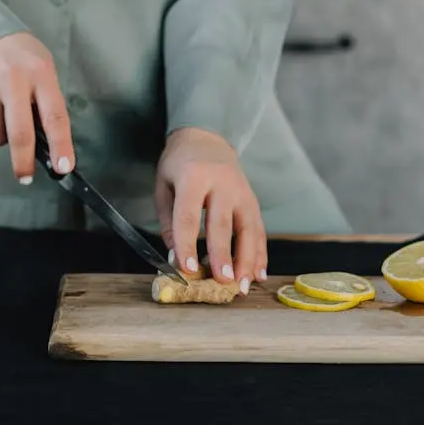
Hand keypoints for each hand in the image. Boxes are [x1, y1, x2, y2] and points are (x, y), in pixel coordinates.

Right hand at [0, 32, 74, 181]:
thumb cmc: (22, 61)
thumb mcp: (42, 72)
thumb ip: (47, 104)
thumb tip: (52, 149)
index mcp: (41, 73)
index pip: (54, 116)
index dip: (60, 145)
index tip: (64, 168)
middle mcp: (13, 78)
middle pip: (20, 133)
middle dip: (23, 162)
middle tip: (25, 177)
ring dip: (1, 138)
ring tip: (4, 116)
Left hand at [154, 128, 266, 294]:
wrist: (206, 138)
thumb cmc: (179, 165)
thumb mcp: (164, 186)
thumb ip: (169, 221)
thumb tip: (175, 257)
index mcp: (193, 177)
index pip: (189, 216)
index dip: (187, 244)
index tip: (188, 269)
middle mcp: (221, 183)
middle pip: (223, 224)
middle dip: (223, 255)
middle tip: (222, 282)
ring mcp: (242, 191)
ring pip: (248, 229)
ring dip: (248, 260)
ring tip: (243, 286)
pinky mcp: (253, 200)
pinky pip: (259, 230)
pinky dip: (260, 254)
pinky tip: (258, 274)